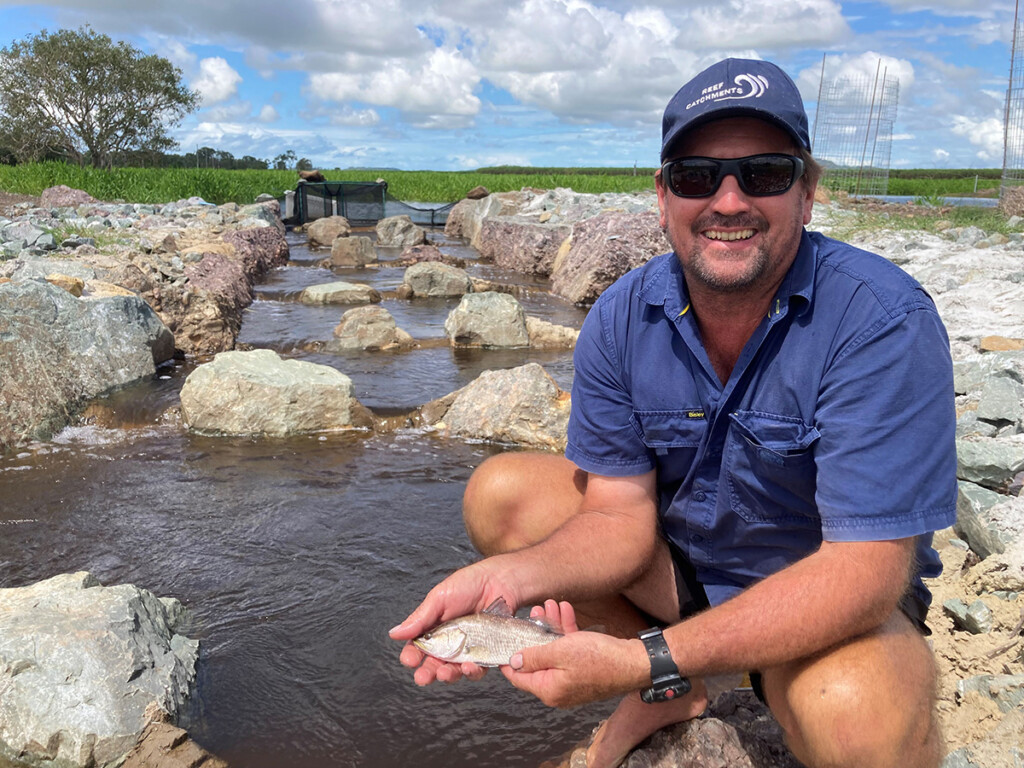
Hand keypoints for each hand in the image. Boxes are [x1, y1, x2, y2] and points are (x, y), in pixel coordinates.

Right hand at [388, 560, 522, 685]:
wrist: (500, 581)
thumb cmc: (468, 585)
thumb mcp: (440, 598)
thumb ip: (419, 618)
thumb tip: (394, 633)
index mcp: (433, 629)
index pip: (417, 648)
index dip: (411, 656)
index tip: (410, 660)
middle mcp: (449, 642)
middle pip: (434, 664)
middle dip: (427, 673)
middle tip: (423, 677)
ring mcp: (467, 649)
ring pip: (454, 670)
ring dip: (448, 676)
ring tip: (446, 673)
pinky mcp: (486, 653)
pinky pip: (478, 668)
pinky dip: (472, 671)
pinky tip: (469, 666)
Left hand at [502, 601, 644, 707]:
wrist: (635, 662)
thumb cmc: (601, 659)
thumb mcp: (561, 652)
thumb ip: (533, 657)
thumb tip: (513, 661)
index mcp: (549, 690)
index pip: (518, 677)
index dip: (508, 657)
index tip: (502, 638)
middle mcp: (558, 689)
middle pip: (536, 660)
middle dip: (533, 632)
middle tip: (534, 611)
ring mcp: (571, 680)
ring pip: (553, 651)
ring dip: (551, 627)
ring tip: (550, 605)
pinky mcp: (584, 670)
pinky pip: (568, 651)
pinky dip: (566, 633)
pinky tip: (565, 611)